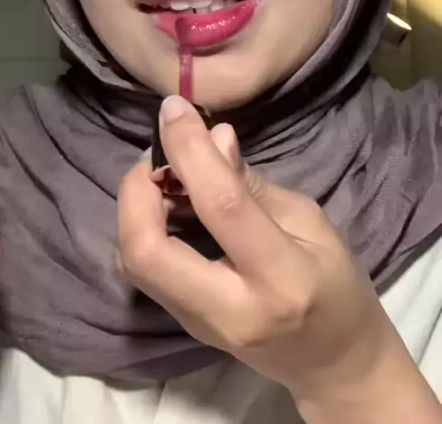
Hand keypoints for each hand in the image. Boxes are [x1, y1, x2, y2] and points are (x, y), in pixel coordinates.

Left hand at [118, 95, 396, 404]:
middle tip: (157, 155)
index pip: (220, 205)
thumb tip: (213, 138)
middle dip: (136, 190)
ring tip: (163, 175)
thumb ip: (253, 185)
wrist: (334, 363)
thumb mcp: (311, 223)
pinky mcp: (183, 326)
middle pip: (147, 251)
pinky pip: (145, 272)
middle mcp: (230, 309)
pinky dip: (143, 227)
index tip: (174, 108)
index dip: (189, 150)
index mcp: (280, 278)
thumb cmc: (337, 286)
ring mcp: (198, 326)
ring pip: (135, 263)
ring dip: (134, 207)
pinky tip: (166, 203)